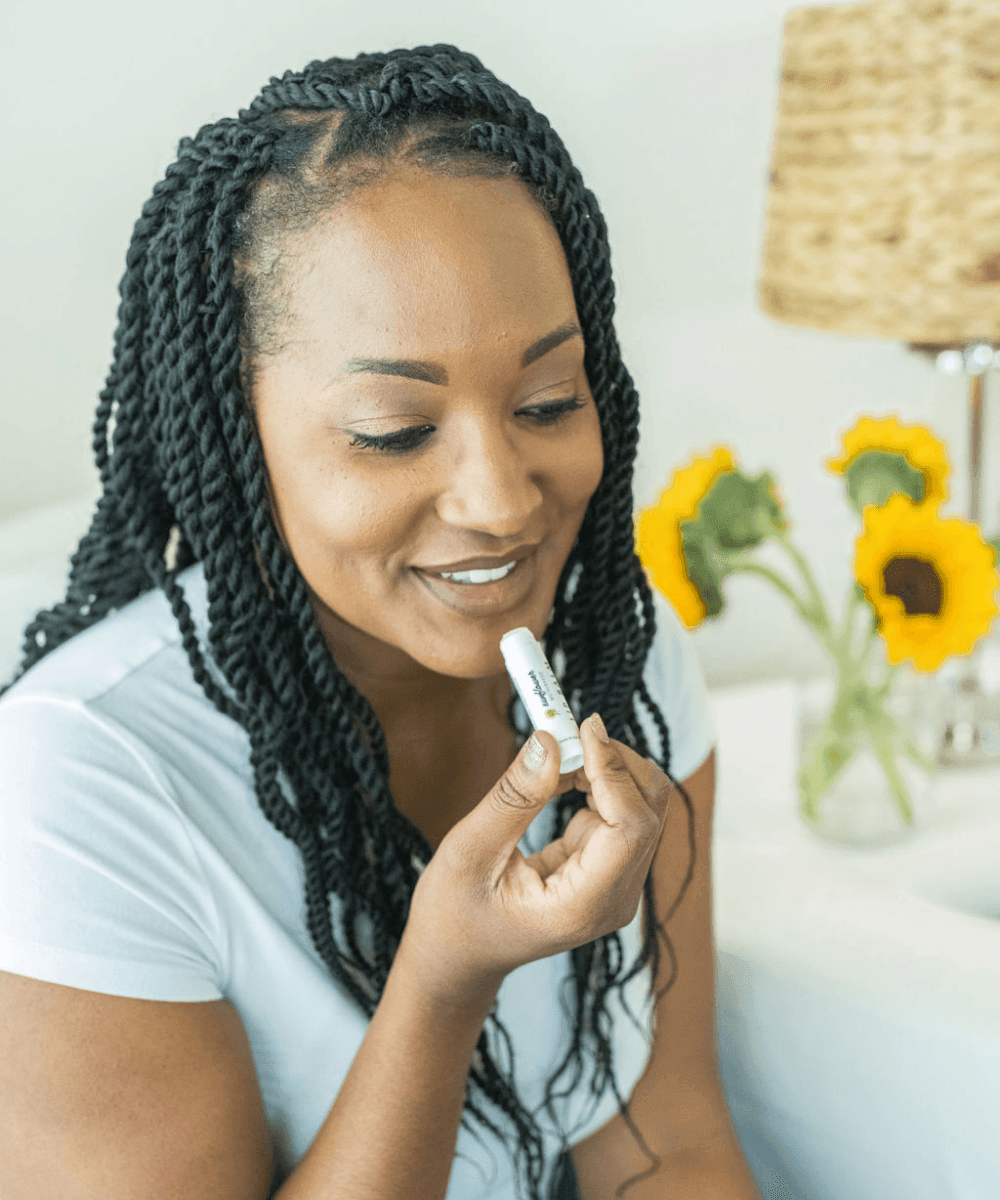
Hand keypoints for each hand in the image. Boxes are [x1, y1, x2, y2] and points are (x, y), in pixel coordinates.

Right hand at [396, 715, 671, 1012]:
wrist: (457, 957)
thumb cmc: (455, 914)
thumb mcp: (471, 851)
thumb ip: (515, 797)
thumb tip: (550, 742)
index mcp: (584, 905)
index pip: (630, 827)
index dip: (614, 771)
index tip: (584, 727)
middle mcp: (614, 899)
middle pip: (648, 812)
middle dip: (616, 762)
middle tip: (566, 731)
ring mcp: (616, 887)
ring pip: (641, 808)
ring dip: (607, 769)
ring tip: (557, 754)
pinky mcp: (607, 871)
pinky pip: (619, 814)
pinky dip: (597, 784)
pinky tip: (561, 778)